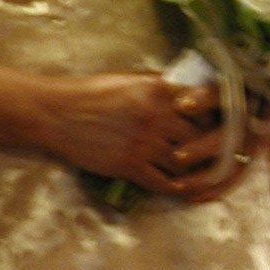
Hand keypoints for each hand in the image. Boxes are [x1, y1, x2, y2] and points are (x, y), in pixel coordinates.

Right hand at [41, 74, 242, 200]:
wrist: (57, 114)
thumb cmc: (91, 94)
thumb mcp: (128, 80)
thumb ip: (158, 87)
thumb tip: (185, 94)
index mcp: (158, 90)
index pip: (203, 107)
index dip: (211, 120)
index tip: (212, 128)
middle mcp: (156, 115)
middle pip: (198, 137)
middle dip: (204, 148)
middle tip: (207, 156)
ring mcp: (143, 142)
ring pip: (184, 163)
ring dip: (191, 170)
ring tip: (195, 174)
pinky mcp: (129, 165)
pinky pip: (162, 183)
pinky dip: (173, 188)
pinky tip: (177, 189)